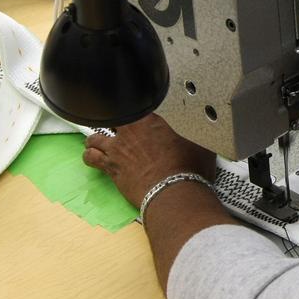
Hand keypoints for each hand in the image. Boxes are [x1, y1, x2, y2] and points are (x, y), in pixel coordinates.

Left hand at [83, 114, 217, 206]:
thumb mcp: (199, 146)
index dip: (135, 109)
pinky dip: (90, 157)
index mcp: (150, 120)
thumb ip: (196, 138)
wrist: (174, 191)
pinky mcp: (111, 168)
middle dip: (112, 122)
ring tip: (99, 142)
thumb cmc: (187, 168)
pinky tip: (93, 158)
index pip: (135, 107)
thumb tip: (207, 137)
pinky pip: (91, 158)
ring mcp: (117, 149)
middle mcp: (129, 131)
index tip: (137, 111)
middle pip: (111, 119)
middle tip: (117, 127)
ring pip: (94, 138)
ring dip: (95, 140)